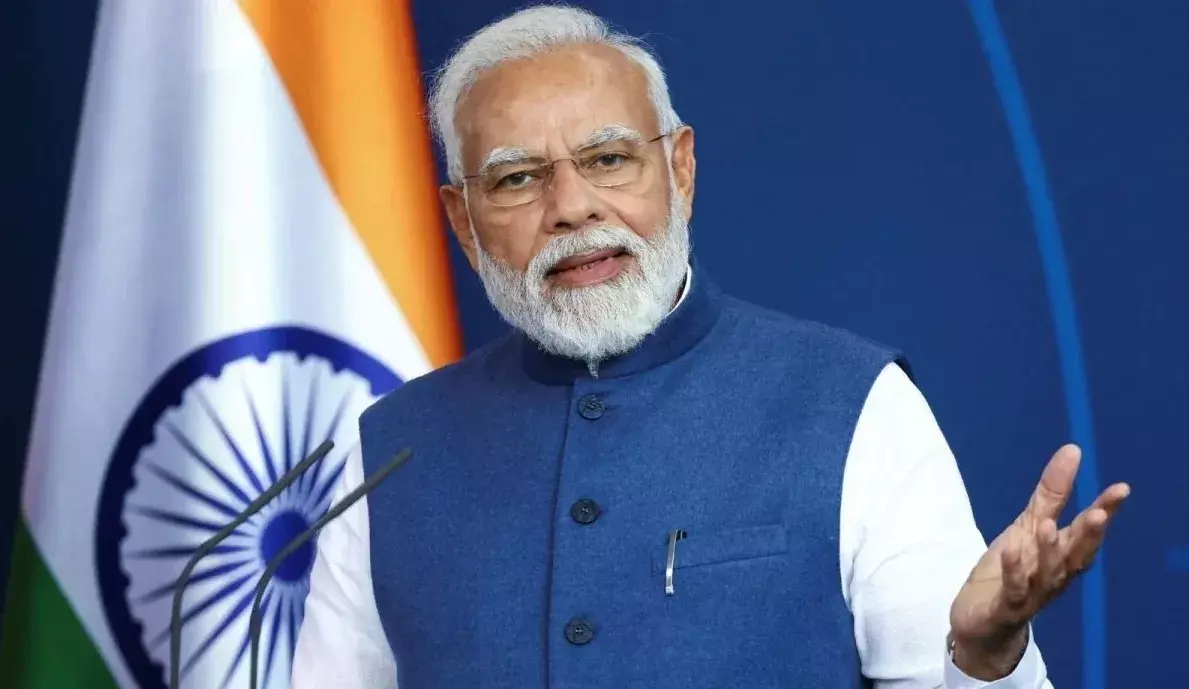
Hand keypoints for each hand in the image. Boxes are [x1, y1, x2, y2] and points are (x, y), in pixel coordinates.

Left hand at [948, 443, 1129, 679]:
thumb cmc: (1011, 570)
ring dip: (1049, 550)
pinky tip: (1012, 550)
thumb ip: (1051, 493)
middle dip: (1089, 535)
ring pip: (1047, 574)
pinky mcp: (1006, 606)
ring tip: (1049, 525)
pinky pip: (1013, 589)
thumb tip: (1073, 450)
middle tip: (1101, 513)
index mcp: (1062, 554)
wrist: (982, 621)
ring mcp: (1032, 592)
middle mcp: (1054, 574)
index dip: (1105, 510)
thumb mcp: (1028, 526)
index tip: (1121, 488)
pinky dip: (1015, 571)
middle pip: (1075, 554)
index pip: (1087, 530)